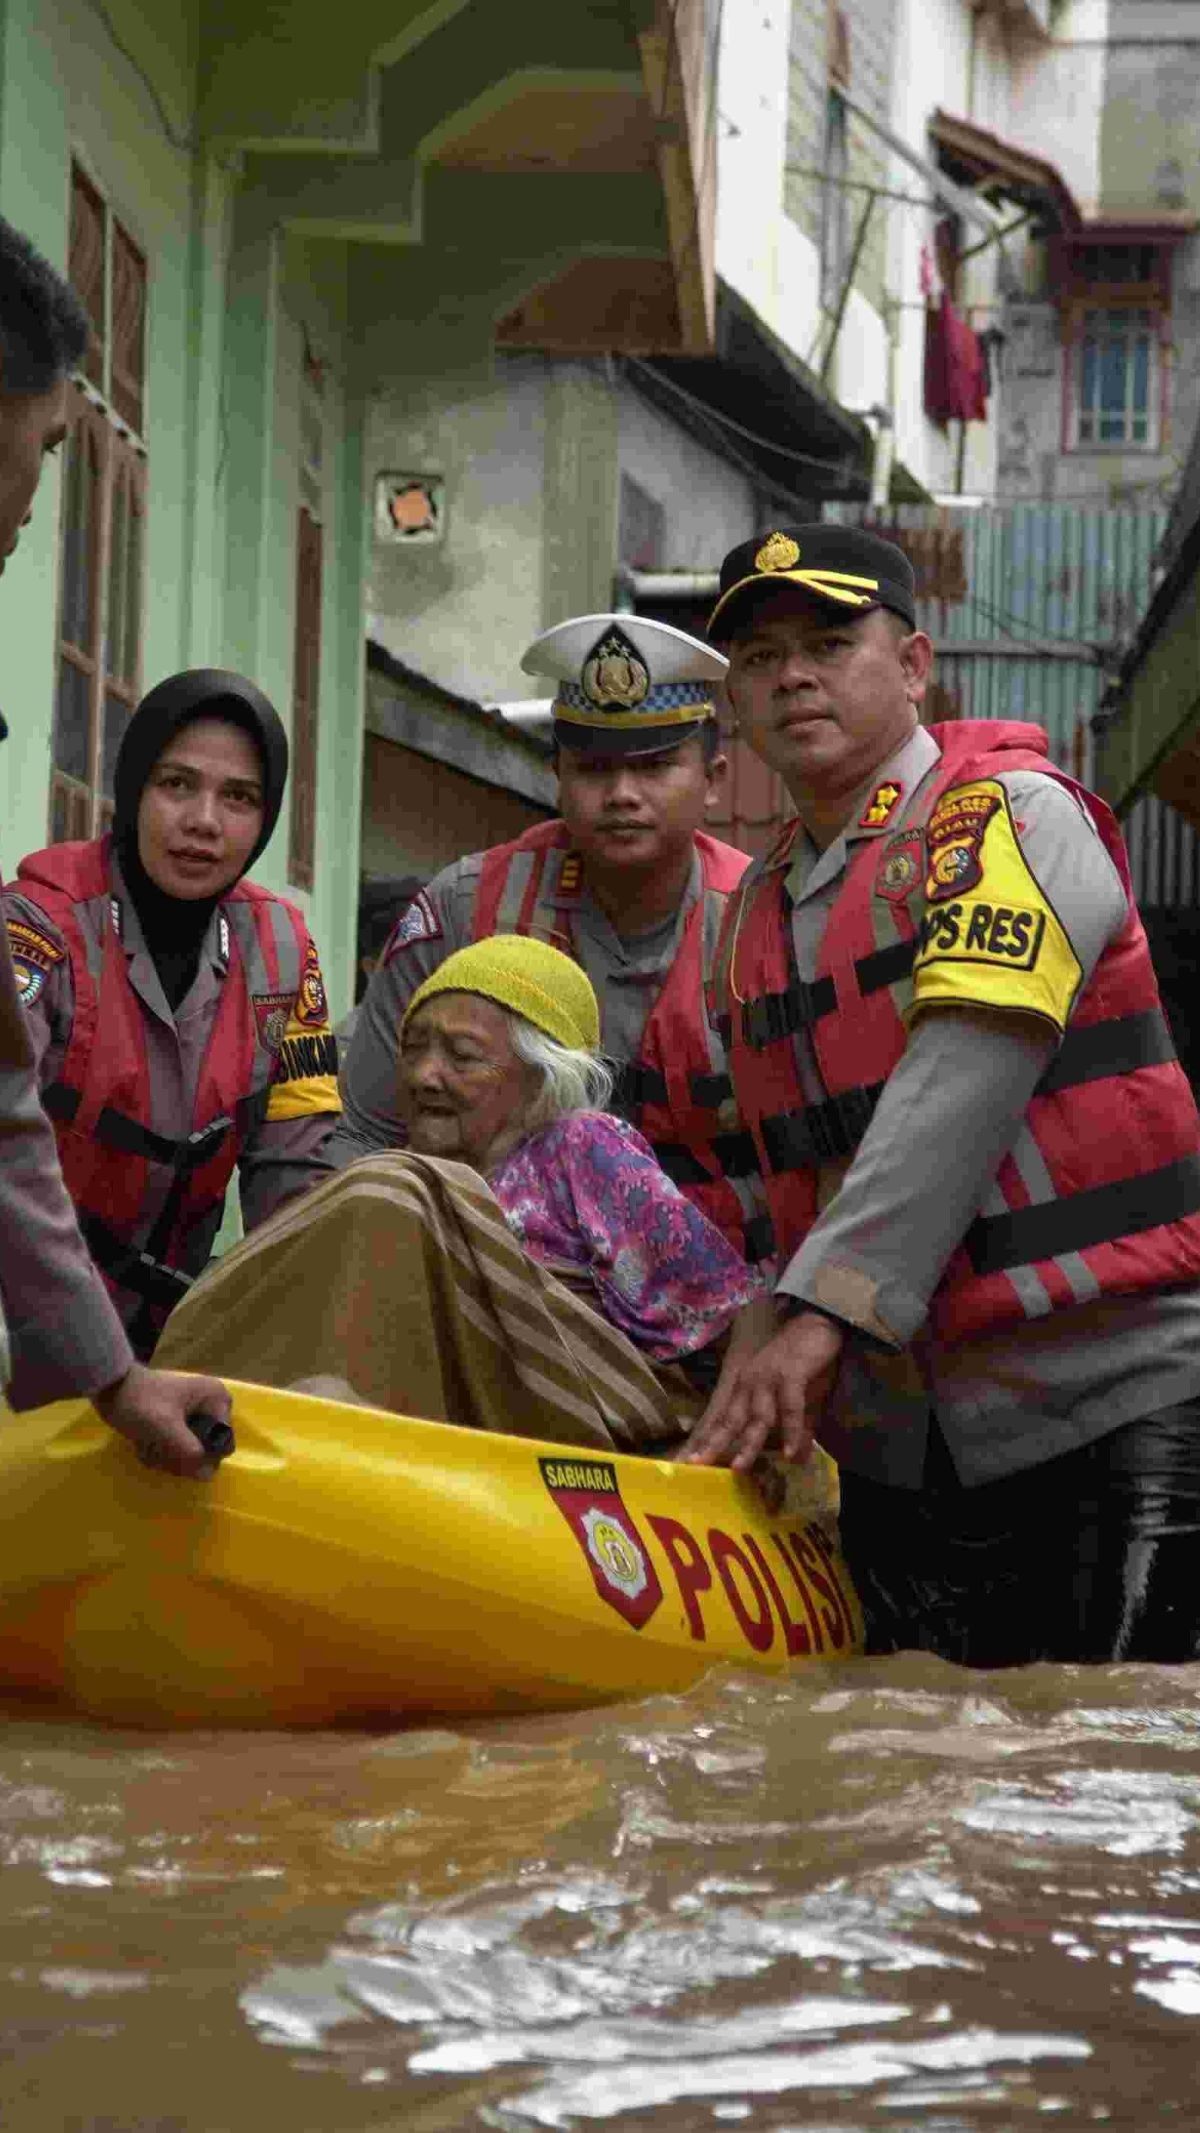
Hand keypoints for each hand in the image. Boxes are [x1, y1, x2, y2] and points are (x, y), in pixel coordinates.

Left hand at [92, 1363, 231, 1480]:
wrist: (109, 1387)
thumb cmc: (140, 1403)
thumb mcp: (166, 1428)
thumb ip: (190, 1452)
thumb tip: (208, 1475)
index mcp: (216, 1400)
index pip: (222, 1444)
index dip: (200, 1456)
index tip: (175, 1453)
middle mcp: (211, 1406)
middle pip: (205, 1450)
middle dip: (178, 1456)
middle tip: (155, 1450)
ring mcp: (194, 1414)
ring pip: (189, 1452)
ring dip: (166, 1456)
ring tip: (146, 1446)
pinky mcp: (178, 1422)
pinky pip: (177, 1447)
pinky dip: (160, 1451)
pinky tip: (143, 1444)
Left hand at [683, 1309, 843, 1470]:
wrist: (819, 1326)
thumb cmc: (804, 1364)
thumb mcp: (797, 1401)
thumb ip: (796, 1430)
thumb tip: (797, 1460)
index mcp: (745, 1387)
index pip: (723, 1419)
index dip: (707, 1440)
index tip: (689, 1462)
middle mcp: (750, 1383)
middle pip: (730, 1420)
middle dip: (714, 1444)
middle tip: (697, 1465)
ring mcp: (768, 1378)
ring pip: (757, 1417)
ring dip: (749, 1444)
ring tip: (739, 1468)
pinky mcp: (790, 1374)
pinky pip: (789, 1408)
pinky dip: (791, 1431)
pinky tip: (790, 1453)